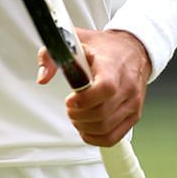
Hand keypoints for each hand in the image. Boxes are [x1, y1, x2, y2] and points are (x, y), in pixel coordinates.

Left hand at [37, 27, 150, 146]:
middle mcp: (127, 87)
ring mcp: (132, 103)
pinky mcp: (133, 115)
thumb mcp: (74, 39)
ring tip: (76, 116)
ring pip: (105, 128)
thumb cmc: (103, 47)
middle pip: (102, 113)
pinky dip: (95, 138)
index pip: (105, 88)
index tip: (69, 100)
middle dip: (78, 115)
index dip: (84, 99)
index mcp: (112, 66)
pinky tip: (85, 127)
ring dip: (84, 127)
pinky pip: (114, 137)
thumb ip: (51, 55)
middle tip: (70, 108)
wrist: (133, 51)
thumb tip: (42, 78)